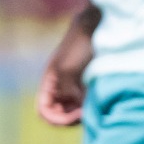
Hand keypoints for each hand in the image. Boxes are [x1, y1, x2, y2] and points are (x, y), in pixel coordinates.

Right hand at [35, 11, 95, 125]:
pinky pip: (86, 100)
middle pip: (59, 112)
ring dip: (81, 112)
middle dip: (71, 117)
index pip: (44, 110)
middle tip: (87, 113)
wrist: (99, 25)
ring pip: (73, 108)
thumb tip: (77, 106)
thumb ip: (66, 90)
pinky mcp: (89, 82)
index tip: (74, 115)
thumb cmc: (80, 45)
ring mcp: (75, 84)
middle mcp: (60, 86)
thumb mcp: (67, 68)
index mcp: (49, 82)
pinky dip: (90, 104)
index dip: (56, 118)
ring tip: (93, 108)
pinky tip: (99, 101)